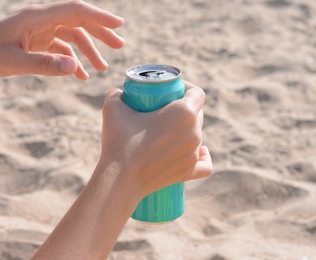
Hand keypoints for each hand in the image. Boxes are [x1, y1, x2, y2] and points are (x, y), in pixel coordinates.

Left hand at [0, 0, 123, 79]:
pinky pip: (61, 48)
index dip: (99, 16)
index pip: (74, 11)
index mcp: (36, 17)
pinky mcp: (37, 41)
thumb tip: (76, 68)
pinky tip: (79, 75)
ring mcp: (40, 30)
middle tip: (119, 46)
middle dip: (100, 33)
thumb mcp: (14, 63)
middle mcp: (41, 20)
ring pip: (72, 35)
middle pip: (78, 21)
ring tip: (102, 68)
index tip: (119, 25)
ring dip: (88, 50)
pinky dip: (72, 60)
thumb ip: (45, 65)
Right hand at [98, 82, 212, 197]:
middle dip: (184, 108)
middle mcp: (194, 133)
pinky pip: (204, 164)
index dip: (187, 87)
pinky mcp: (188, 172)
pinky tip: (200, 151)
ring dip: (187, 130)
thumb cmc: (119, 141)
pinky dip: (203, 156)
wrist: (120, 179)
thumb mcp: (113, 108)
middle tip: (165, 109)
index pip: (197, 93)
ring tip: (169, 130)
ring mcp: (192, 154)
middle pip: (197, 114)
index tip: (172, 90)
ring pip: (198, 135)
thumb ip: (115, 94)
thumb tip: (119, 93)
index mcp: (184, 112)